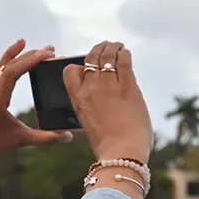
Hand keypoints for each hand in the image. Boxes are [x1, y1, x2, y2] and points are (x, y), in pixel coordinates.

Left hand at [0, 41, 73, 176]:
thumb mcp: (21, 141)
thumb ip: (46, 138)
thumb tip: (69, 136)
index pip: (12, 73)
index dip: (29, 61)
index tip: (46, 54)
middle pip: (8, 66)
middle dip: (29, 56)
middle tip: (50, 50)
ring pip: (2, 66)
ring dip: (19, 56)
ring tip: (36, 48)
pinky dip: (9, 61)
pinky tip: (17, 54)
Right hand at [65, 41, 152, 163]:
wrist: (121, 152)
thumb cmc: (108, 144)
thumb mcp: (90, 124)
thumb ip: (91, 109)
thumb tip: (101, 102)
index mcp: (78, 100)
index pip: (70, 71)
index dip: (79, 65)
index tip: (87, 65)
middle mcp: (91, 88)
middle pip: (90, 58)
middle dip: (98, 50)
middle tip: (106, 48)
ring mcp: (109, 85)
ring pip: (107, 55)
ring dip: (113, 48)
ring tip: (118, 46)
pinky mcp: (127, 86)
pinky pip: (124, 61)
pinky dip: (125, 54)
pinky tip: (126, 54)